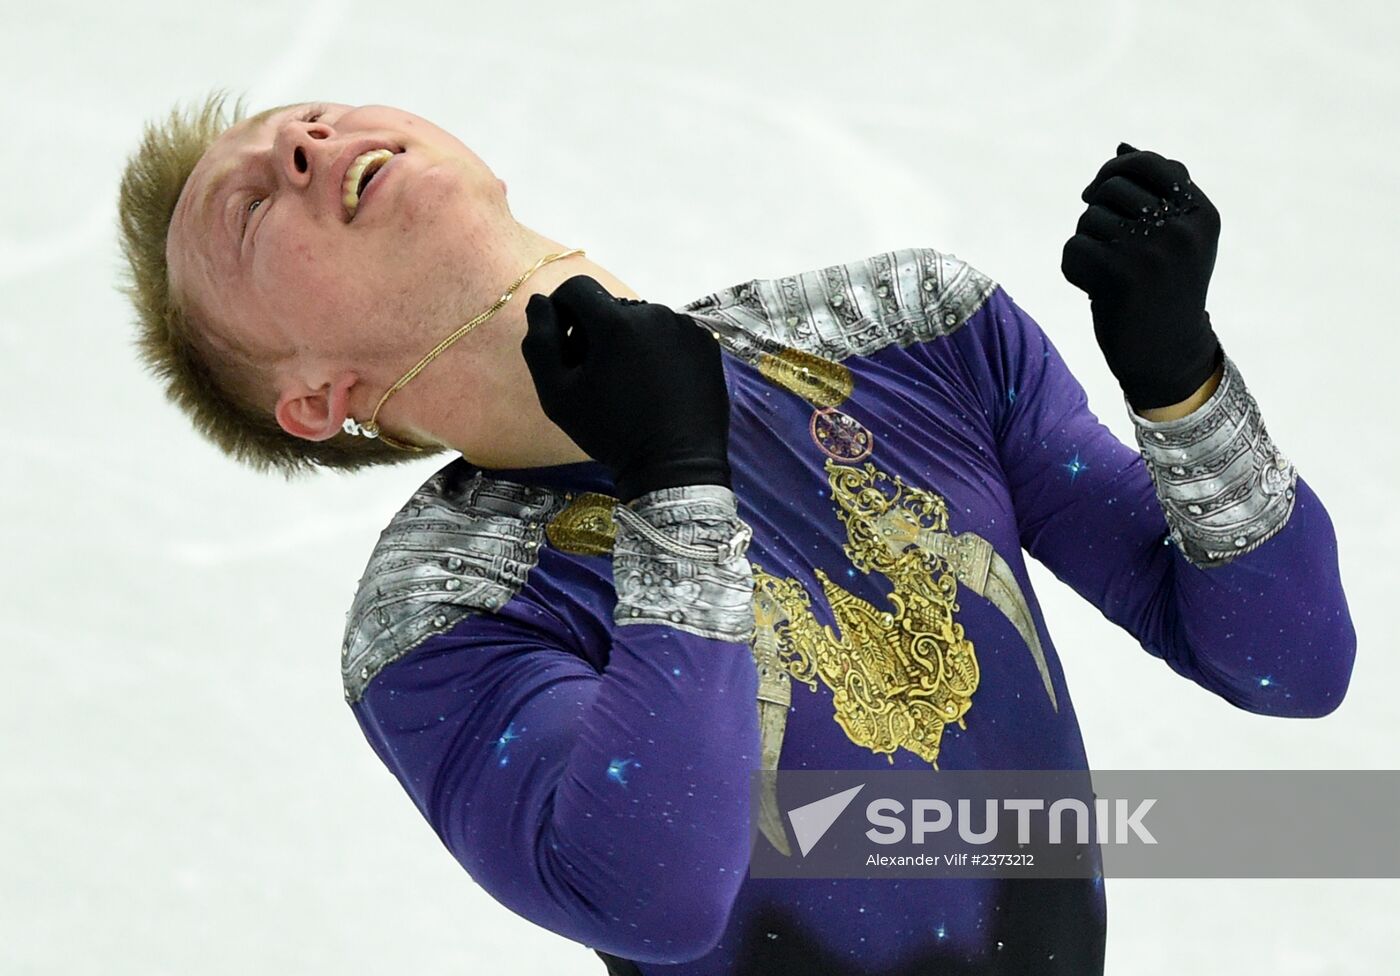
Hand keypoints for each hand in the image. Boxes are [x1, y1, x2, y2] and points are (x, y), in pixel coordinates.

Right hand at [521, 275, 732, 503]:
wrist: (675, 466)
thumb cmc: (610, 433)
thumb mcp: (558, 395)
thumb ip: (540, 343)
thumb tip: (539, 302)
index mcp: (616, 321)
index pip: (577, 288)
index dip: (562, 311)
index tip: (565, 344)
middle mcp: (654, 313)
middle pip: (611, 307)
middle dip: (596, 332)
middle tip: (596, 376)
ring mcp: (685, 328)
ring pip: (642, 321)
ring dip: (629, 341)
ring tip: (630, 385)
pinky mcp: (706, 345)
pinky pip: (671, 335)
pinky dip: (658, 351)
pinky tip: (657, 387)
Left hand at [1061, 142, 1222, 409]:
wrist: (1167, 356)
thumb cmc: (1164, 291)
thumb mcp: (1176, 238)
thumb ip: (1155, 192)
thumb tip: (1121, 145)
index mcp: (1202, 215)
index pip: (1150, 164)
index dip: (1115, 170)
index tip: (1098, 191)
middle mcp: (1181, 230)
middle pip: (1112, 188)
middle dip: (1097, 211)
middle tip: (1105, 243)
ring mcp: (1152, 253)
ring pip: (1089, 219)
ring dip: (1085, 243)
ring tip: (1105, 270)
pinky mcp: (1120, 277)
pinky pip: (1073, 249)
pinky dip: (1073, 269)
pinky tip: (1092, 289)